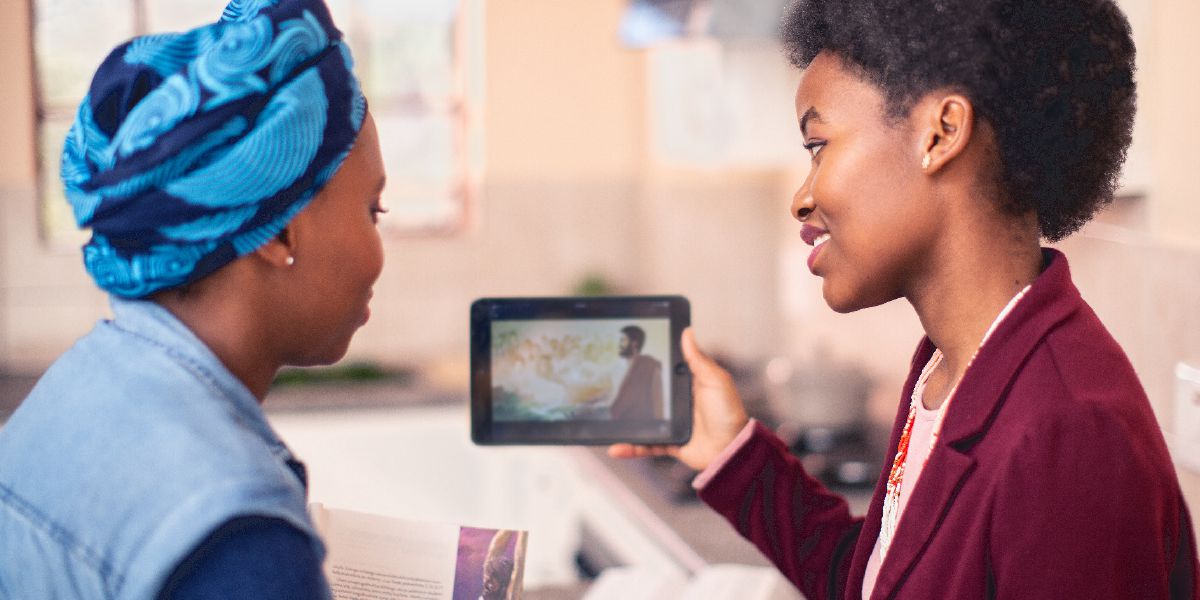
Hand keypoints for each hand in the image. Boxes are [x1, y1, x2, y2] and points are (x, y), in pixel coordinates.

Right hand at [608, 328, 748, 470]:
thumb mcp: (715, 380)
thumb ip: (698, 359)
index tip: (628, 355)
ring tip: (606, 419)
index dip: (648, 364)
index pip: (664, 370)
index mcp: (687, 385)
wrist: (731, 449)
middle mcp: (677, 403)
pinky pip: (645, 445)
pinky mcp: (668, 443)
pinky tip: (615, 447)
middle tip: (609, 386)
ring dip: (624, 423)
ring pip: (641, 421)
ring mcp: (671, 424)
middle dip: (629, 393)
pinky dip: (630, 448)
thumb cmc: (728, 413)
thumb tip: (687, 332)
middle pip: (648, 395)